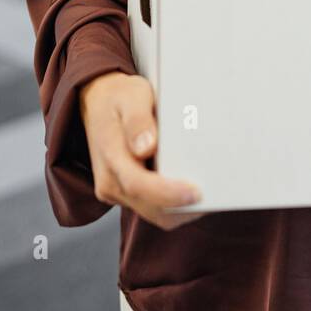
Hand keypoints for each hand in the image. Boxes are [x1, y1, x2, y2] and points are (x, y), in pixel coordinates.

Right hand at [79, 71, 208, 228]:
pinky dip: (172, 204)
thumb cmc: (119, 98)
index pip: (139, 185)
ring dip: (179, 208)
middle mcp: (110, 181)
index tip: (196, 192)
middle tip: (214, 192)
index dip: (169, 193)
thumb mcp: (131, 97)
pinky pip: (152, 208)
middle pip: (151, 208)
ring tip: (206, 189)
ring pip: (154, 213)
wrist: (97, 104)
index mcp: (110, 156)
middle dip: (182, 206)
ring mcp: (116, 191)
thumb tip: (146, 147)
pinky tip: (189, 187)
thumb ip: (138, 120)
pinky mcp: (125, 193)